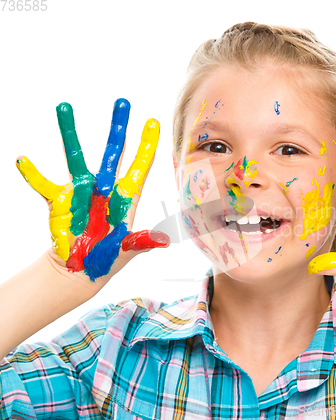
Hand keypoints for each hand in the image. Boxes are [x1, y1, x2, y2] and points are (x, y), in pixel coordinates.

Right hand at [16, 99, 168, 283]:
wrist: (81, 268)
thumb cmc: (108, 258)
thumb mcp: (127, 250)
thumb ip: (142, 242)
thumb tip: (164, 240)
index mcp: (126, 197)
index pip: (140, 166)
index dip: (146, 146)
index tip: (153, 122)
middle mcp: (104, 187)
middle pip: (113, 152)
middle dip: (118, 128)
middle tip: (123, 102)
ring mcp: (81, 190)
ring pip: (75, 155)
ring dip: (70, 132)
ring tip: (64, 107)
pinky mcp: (59, 200)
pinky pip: (42, 184)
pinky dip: (32, 174)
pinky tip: (22, 160)